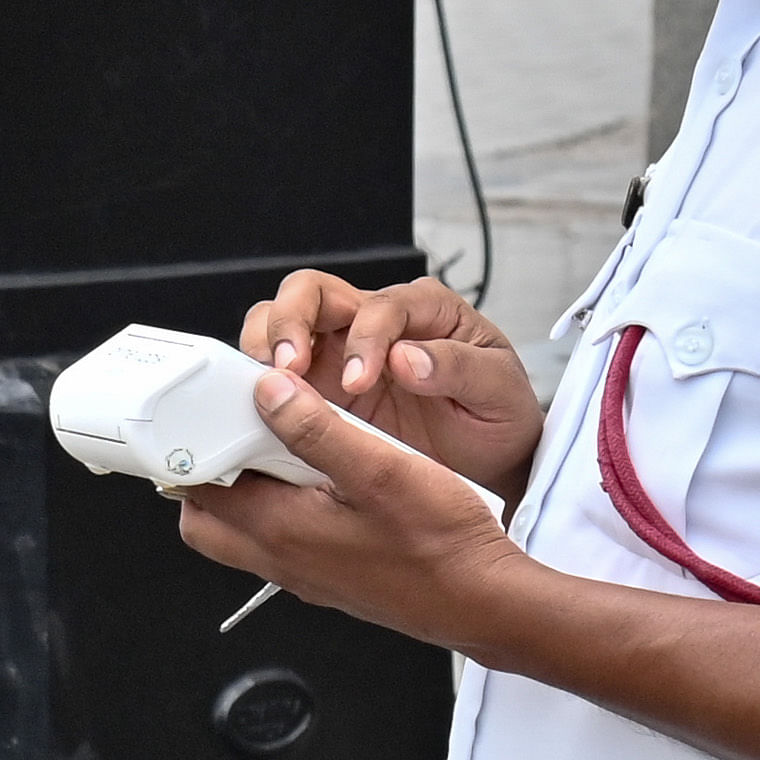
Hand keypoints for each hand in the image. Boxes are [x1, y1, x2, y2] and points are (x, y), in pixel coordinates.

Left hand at [175, 370, 537, 653]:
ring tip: (283, 454)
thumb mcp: (380, 469)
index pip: (197, 489)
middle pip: (205, 519)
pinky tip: (321, 484)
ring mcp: (302, 574)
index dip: (196, 447)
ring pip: (240, 533)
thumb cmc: (442, 546)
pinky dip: (280, 511)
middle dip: (207, 477)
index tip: (212, 414)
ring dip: (246, 493)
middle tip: (236, 437)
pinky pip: (278, 544)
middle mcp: (280, 559)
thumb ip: (315, 430)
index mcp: (277, 529)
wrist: (484, 603)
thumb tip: (268, 393)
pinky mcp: (328, 579)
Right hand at [240, 269, 540, 495]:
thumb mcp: (499, 393)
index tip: (360, 381)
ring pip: (279, 317)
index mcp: (426, 311)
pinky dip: (260, 381)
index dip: (364, 338)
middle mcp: (373, 321)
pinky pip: (273, 369)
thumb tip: (406, 357)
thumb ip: (459, 368)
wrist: (488, 467)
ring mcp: (337, 351)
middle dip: (291, 321)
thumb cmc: (496, 422)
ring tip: (270, 384)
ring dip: (265, 343)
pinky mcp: (315, 386)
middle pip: (312, 291)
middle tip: (290, 366)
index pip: (381, 305)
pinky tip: (266, 406)